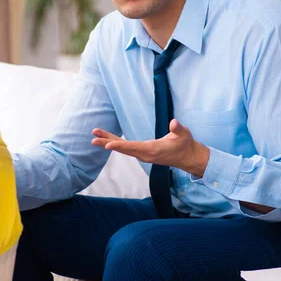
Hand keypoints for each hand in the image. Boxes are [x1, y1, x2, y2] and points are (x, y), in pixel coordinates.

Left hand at [92, 119, 209, 177]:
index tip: (107, 145)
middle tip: (93, 138)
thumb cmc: (186, 144)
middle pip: (123, 149)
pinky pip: (127, 148)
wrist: (188, 157)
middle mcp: (145, 154)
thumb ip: (178, 129)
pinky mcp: (143, 153)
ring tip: (95, 136)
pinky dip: (116, 143)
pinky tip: (107, 139)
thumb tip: (174, 122)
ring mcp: (143, 155)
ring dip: (109, 142)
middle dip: (107, 143)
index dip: (119, 145)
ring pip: (123, 148)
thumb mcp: (184, 135)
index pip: (133, 147)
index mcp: (153, 150)